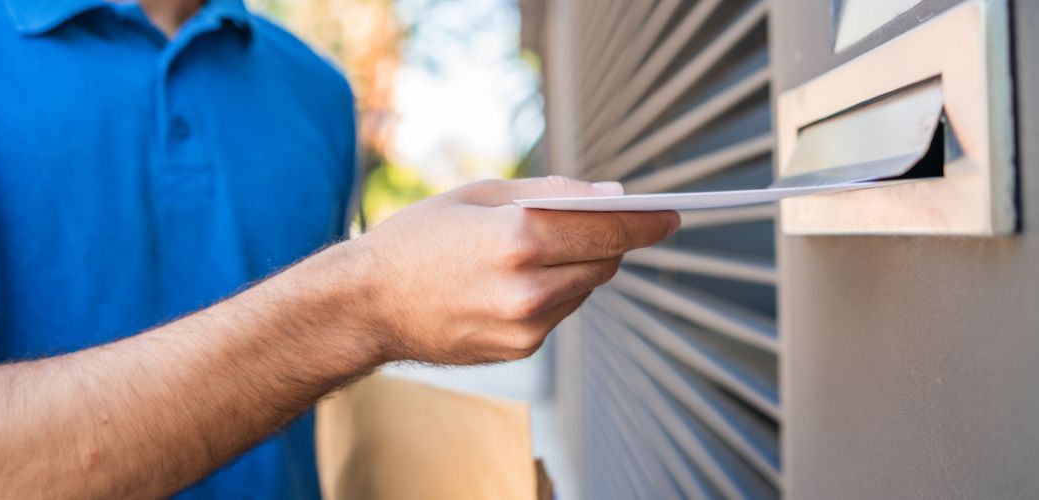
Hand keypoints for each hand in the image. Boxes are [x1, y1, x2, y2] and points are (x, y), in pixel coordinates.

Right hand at [345, 176, 679, 364]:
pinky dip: (557, 291)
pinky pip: (561, 312)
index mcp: (519, 239)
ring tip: (547, 246)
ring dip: (582, 265)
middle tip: (607, 219)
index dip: (648, 220)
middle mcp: (529, 288)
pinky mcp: (520, 348)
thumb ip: (552, 193)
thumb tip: (612, 196)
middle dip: (613, 238)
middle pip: (606, 260)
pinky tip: (522, 278)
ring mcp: (526, 326)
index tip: (672, 214)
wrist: (368, 305)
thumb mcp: (480, 195)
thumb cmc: (417, 239)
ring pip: (587, 289)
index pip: (610, 228)